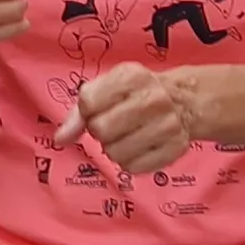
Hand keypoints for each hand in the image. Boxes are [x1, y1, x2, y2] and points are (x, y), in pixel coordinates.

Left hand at [52, 62, 198, 174]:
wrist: (184, 101)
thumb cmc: (137, 94)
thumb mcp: (108, 88)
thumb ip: (79, 111)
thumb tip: (60, 139)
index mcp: (132, 76)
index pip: (88, 103)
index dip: (87, 111)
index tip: (98, 109)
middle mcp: (153, 99)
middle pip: (100, 130)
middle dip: (99, 131)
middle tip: (111, 126)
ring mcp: (166, 125)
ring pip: (114, 153)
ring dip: (113, 149)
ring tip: (125, 136)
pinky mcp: (174, 149)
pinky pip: (133, 168)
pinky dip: (129, 161)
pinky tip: (138, 147)